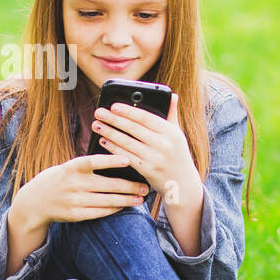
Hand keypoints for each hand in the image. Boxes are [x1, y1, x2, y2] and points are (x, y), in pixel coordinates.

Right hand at [10, 152, 148, 232]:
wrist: (35, 202)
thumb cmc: (58, 179)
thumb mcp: (68, 167)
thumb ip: (88, 166)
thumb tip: (118, 162)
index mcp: (72, 167)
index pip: (94, 162)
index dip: (111, 160)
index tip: (129, 159)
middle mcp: (73, 184)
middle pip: (108, 185)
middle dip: (130, 186)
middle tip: (145, 186)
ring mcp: (74, 201)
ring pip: (107, 201)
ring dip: (126, 200)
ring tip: (140, 199)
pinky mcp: (75, 215)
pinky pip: (100, 212)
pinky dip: (114, 209)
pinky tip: (124, 207)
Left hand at [91, 95, 203, 215]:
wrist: (183, 184)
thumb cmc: (178, 155)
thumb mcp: (178, 135)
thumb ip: (172, 115)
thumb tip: (172, 95)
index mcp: (171, 132)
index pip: (146, 118)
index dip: (128, 111)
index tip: (113, 105)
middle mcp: (164, 144)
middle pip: (134, 129)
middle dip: (114, 119)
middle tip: (99, 112)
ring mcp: (155, 158)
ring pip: (127, 142)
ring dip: (110, 133)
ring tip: (97, 125)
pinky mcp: (147, 171)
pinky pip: (126, 156)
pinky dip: (114, 148)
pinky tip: (104, 141)